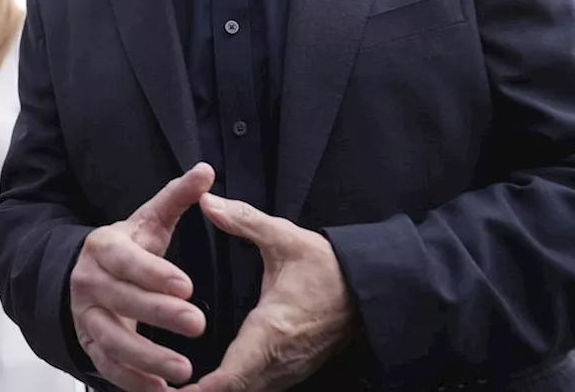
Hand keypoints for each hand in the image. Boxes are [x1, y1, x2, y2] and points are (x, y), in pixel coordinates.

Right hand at [70, 163, 215, 390]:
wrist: (81, 276)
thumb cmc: (125, 250)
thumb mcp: (147, 221)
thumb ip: (176, 198)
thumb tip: (206, 170)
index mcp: (105, 248)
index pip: (127, 260)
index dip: (154, 273)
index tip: (188, 285)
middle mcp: (90, 282)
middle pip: (122, 300)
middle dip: (159, 314)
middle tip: (198, 323)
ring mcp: (87, 316)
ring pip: (112, 339)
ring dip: (147, 357)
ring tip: (184, 369)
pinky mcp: (90, 344)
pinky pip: (107, 366)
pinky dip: (132, 381)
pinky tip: (161, 390)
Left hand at [189, 194, 355, 391]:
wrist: (370, 288)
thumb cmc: (328, 266)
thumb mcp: (285, 237)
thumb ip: (244, 220)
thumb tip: (206, 201)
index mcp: (272, 330)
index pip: (233, 376)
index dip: (205, 390)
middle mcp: (278, 359)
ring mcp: (287, 369)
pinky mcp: (291, 370)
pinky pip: (257, 388)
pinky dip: (232, 390)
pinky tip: (208, 387)